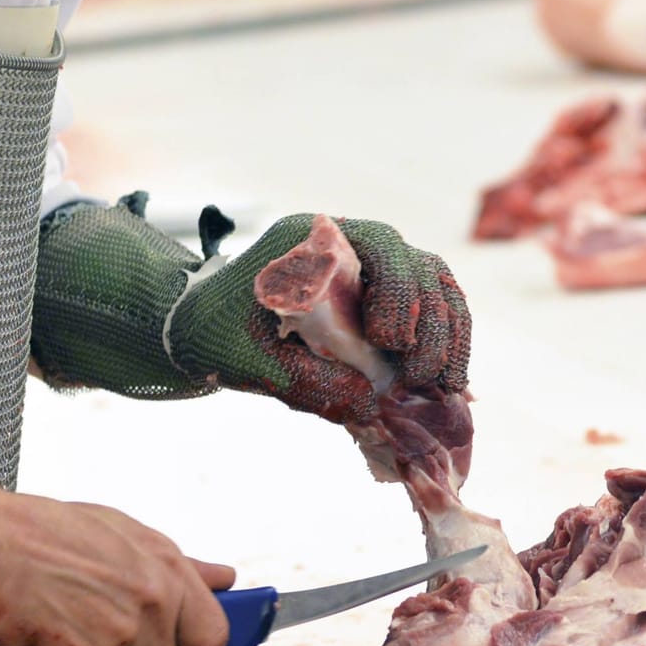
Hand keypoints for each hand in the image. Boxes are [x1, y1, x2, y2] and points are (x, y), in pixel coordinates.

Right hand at [0, 463, 234, 645]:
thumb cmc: (46, 533)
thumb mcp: (124, 533)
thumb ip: (180, 565)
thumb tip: (225, 578)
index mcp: (167, 573)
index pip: (212, 637)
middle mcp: (150, 609)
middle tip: (103, 639)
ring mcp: (114, 642)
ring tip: (62, 623)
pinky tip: (40, 634)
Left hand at [164, 214, 470, 422]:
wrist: (196, 331)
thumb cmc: (213, 333)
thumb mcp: (246, 360)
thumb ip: (303, 380)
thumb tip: (370, 404)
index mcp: (313, 241)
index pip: (380, 242)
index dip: (397, 290)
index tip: (387, 341)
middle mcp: (351, 247)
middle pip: (418, 267)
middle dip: (430, 323)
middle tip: (422, 377)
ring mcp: (371, 276)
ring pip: (435, 288)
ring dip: (448, 335)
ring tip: (445, 386)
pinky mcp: (381, 306)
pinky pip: (430, 315)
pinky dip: (446, 345)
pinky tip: (447, 384)